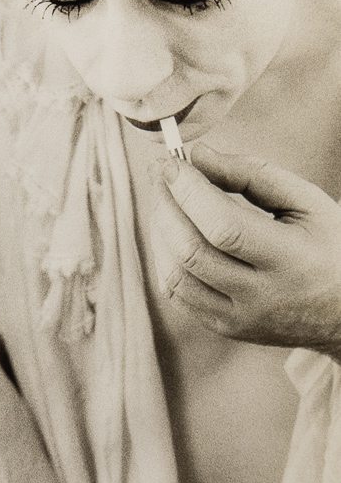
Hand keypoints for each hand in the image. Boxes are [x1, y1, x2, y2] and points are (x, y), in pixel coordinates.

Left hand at [151, 143, 340, 359]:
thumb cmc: (329, 247)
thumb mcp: (307, 202)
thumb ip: (251, 174)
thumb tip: (198, 155)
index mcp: (293, 260)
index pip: (224, 226)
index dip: (189, 191)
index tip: (171, 163)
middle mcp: (263, 295)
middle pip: (192, 250)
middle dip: (165, 205)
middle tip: (160, 175)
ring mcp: (240, 317)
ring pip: (176, 275)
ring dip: (159, 231)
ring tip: (164, 200)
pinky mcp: (224, 327)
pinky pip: (177, 294)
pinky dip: (165, 258)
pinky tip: (171, 232)